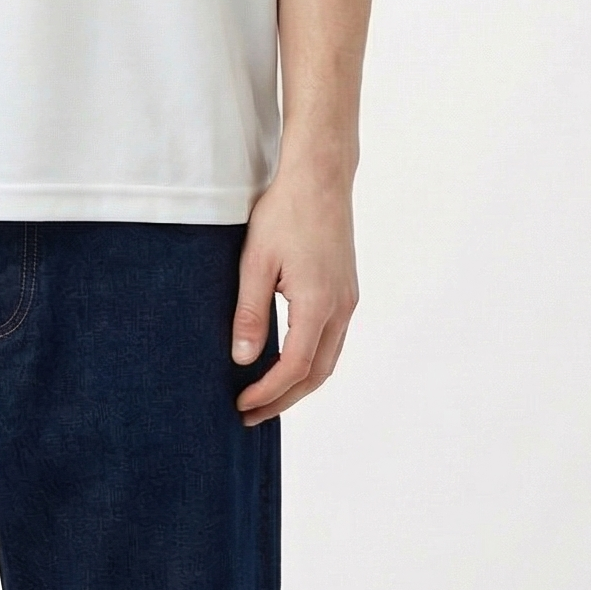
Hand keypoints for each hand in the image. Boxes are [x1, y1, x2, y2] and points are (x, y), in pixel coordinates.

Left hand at [230, 167, 357, 425]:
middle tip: (251, 413)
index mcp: (318, 305)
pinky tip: (289, 358)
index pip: (295, 367)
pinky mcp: (346, 288)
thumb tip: (243, 359)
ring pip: (329, 358)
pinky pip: (332, 338)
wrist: (319, 176)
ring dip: (300, 382)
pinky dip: (311, 360)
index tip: (242, 404)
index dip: (268, 392)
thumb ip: (250, 312)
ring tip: (267, 395)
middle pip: (317, 373)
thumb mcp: (256, 261)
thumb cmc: (285, 212)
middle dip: (284, 399)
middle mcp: (341, 308)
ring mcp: (348, 298)